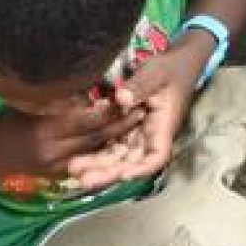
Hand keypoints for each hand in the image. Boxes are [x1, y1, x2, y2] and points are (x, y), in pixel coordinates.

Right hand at [2, 96, 145, 178]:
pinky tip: (116, 140)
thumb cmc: (1, 122)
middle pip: (97, 137)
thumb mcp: (28, 105)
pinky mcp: (57, 175)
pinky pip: (86, 161)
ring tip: (136, 124)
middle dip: (122, 124)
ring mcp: (56, 167)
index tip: (129, 94)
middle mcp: (54, 151)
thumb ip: (59, 102)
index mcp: (45, 129)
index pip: (88, 119)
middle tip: (142, 109)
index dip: (112, 108)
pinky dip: (101, 150)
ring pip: (95, 152)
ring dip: (117, 139)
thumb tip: (90, 91)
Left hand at [67, 43, 203, 189]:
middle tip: (85, 180)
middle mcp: (149, 138)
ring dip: (97, 166)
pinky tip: (76, 157)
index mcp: (163, 128)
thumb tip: (121, 98)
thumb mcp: (157, 73)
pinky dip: (94, 152)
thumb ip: (141, 85)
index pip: (157, 156)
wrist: (171, 66)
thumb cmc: (169, 70)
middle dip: (109, 173)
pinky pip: (109, 145)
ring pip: (116, 157)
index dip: (142, 169)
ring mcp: (135, 136)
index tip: (125, 175)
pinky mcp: (123, 130)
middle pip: (130, 163)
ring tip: (74, 170)